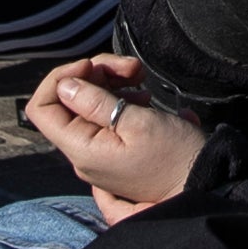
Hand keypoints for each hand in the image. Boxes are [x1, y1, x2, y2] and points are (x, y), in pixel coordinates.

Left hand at [27, 54, 209, 223]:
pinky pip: (104, 118)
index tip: (92, 66)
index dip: (60, 78)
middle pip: (67, 102)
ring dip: (110, 83)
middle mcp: (83, 155)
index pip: (41, 109)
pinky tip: (143, 96)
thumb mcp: (138, 122)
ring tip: (140, 78)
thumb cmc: (175, 157)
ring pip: (87, 105)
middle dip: (94, 75)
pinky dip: (119, 99)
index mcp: (82, 149)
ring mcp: (98, 154)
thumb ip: (95, 102)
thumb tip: (64, 85)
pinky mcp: (115, 151)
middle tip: (129, 67)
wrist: (205, 182)